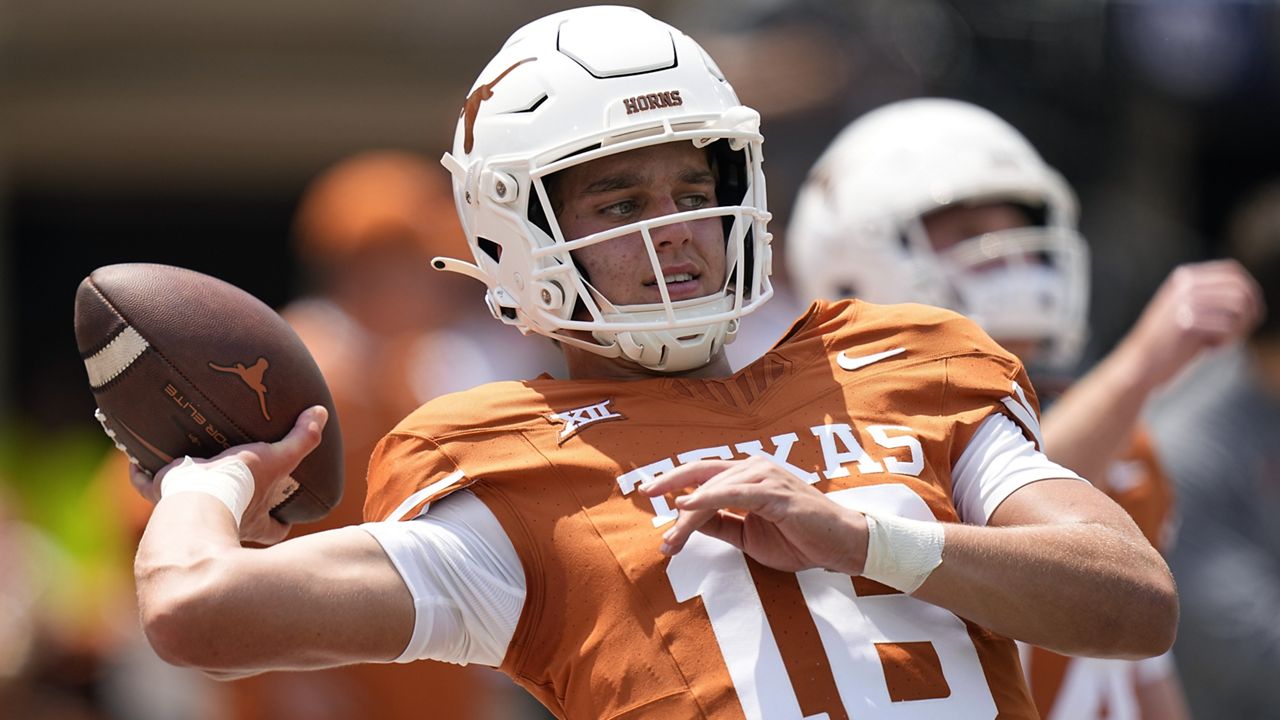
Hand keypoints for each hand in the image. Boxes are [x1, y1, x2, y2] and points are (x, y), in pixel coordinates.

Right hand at [132, 406, 327, 544]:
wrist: (193, 503)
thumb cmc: (240, 487)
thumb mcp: (276, 460)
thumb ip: (301, 440)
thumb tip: (321, 413)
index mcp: (252, 517)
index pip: (274, 529)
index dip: (279, 523)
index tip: (283, 516)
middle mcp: (222, 522)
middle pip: (231, 519)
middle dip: (231, 504)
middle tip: (231, 482)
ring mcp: (188, 515)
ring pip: (186, 507)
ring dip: (184, 489)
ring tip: (183, 464)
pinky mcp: (161, 499)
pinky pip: (148, 486)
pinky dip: (141, 473)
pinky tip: (137, 455)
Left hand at [638, 457, 867, 574]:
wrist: (840, 546)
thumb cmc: (800, 538)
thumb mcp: (748, 535)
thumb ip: (720, 525)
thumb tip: (687, 520)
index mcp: (749, 476)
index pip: (704, 474)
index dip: (676, 482)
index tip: (652, 496)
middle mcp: (755, 469)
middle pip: (703, 473)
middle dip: (671, 483)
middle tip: (646, 494)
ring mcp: (766, 477)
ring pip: (714, 489)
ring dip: (687, 513)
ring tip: (670, 538)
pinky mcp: (776, 493)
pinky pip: (735, 493)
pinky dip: (708, 498)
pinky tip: (688, 506)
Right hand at [1120, 259, 1263, 388]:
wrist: (1141, 364)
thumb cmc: (1170, 344)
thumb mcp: (1191, 313)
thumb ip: (1214, 299)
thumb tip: (1252, 296)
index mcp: (1184, 277)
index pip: (1232, 271)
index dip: (1250, 291)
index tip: (1250, 315)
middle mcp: (1184, 283)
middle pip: (1239, 287)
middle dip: (1249, 312)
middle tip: (1238, 333)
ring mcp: (1183, 299)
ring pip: (1237, 305)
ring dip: (1238, 327)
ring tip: (1222, 342)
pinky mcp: (1185, 319)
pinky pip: (1226, 325)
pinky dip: (1225, 340)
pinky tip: (1210, 349)